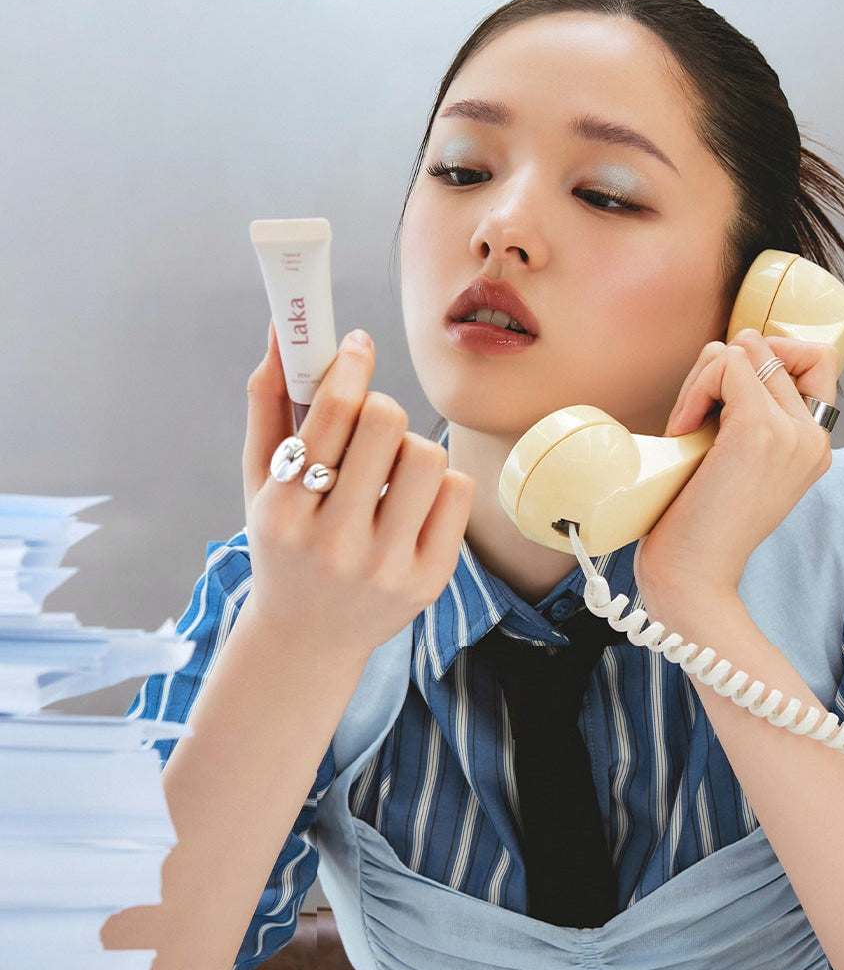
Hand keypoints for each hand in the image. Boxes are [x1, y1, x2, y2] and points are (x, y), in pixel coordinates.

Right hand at [241, 322, 473, 667]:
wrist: (307, 639)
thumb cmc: (283, 546)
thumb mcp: (258, 482)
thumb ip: (268, 404)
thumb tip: (282, 330)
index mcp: (283, 514)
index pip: (329, 417)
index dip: (350, 367)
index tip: (359, 345)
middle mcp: (334, 543)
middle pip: (387, 424)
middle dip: (380, 406)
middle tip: (369, 420)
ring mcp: (386, 566)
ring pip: (428, 455)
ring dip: (410, 446)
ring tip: (390, 470)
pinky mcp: (429, 579)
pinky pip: (459, 492)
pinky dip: (440, 483)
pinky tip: (413, 501)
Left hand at [634, 328, 835, 623]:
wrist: (693, 577)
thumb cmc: (697, 524)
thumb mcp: (734, 462)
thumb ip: (744, 415)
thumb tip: (729, 350)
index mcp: (814, 446)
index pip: (813, 359)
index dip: (766, 356)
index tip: (725, 390)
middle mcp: (812, 436)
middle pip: (767, 349)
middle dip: (718, 370)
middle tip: (693, 418)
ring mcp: (790, 431)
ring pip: (744, 351)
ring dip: (701, 380)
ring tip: (687, 430)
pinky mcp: (758, 429)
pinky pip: (728, 363)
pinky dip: (696, 387)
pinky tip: (683, 430)